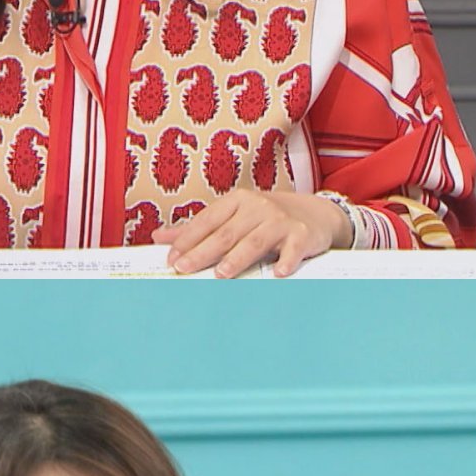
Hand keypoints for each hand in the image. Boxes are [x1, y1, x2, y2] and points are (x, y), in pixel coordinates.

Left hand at [166, 189, 348, 279]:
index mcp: (237, 201)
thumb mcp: (234, 216)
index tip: (171, 259)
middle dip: (203, 252)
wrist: (316, 213)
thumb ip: (200, 228)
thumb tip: (160, 237)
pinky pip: (293, 249)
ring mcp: (280, 220)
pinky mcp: (302, 233)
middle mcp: (257, 207)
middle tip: (184, 268)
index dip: (187, 240)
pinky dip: (286, 260)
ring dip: (237, 258)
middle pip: (226, 233)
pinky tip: (278, 273)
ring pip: (254, 241)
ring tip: (221, 274)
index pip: (207, 221)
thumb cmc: (268, 217)